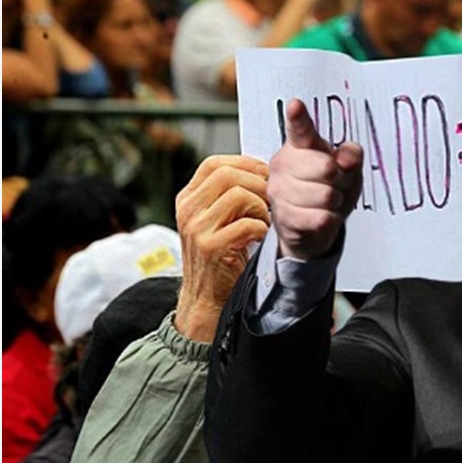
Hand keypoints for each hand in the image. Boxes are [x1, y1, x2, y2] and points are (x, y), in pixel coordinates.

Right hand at [174, 155, 270, 340]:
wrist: (206, 298)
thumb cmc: (221, 257)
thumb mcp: (217, 221)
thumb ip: (230, 196)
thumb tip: (264, 173)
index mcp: (188, 199)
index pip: (213, 164)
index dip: (245, 164)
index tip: (266, 176)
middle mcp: (188, 210)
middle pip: (227, 174)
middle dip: (258, 183)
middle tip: (272, 200)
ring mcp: (196, 228)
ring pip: (238, 195)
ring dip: (262, 207)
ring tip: (266, 222)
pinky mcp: (211, 247)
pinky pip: (246, 224)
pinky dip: (261, 229)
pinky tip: (261, 238)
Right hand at [268, 98, 362, 259]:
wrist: (309, 225)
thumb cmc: (327, 187)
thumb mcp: (346, 167)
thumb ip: (351, 155)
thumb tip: (348, 158)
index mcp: (299, 144)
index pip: (299, 128)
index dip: (298, 117)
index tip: (296, 105)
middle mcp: (283, 164)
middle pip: (328, 168)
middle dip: (341, 180)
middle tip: (335, 183)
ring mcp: (280, 190)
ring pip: (327, 196)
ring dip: (336, 202)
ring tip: (327, 202)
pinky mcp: (285, 217)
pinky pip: (322, 218)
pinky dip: (331, 220)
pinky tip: (321, 216)